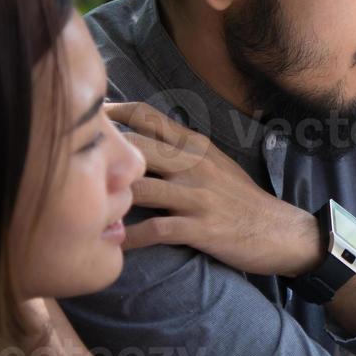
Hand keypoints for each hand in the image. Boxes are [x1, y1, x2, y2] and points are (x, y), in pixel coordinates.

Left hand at [104, 101, 321, 276]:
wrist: (280, 231)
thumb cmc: (243, 200)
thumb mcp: (216, 163)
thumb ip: (183, 150)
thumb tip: (145, 138)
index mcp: (197, 145)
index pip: (149, 116)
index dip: (115, 113)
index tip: (89, 119)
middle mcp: (195, 165)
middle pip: (136, 148)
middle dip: (102, 157)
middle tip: (74, 169)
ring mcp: (198, 196)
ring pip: (141, 188)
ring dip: (110, 201)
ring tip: (87, 211)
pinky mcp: (202, 227)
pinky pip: (156, 229)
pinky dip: (131, 237)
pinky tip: (114, 243)